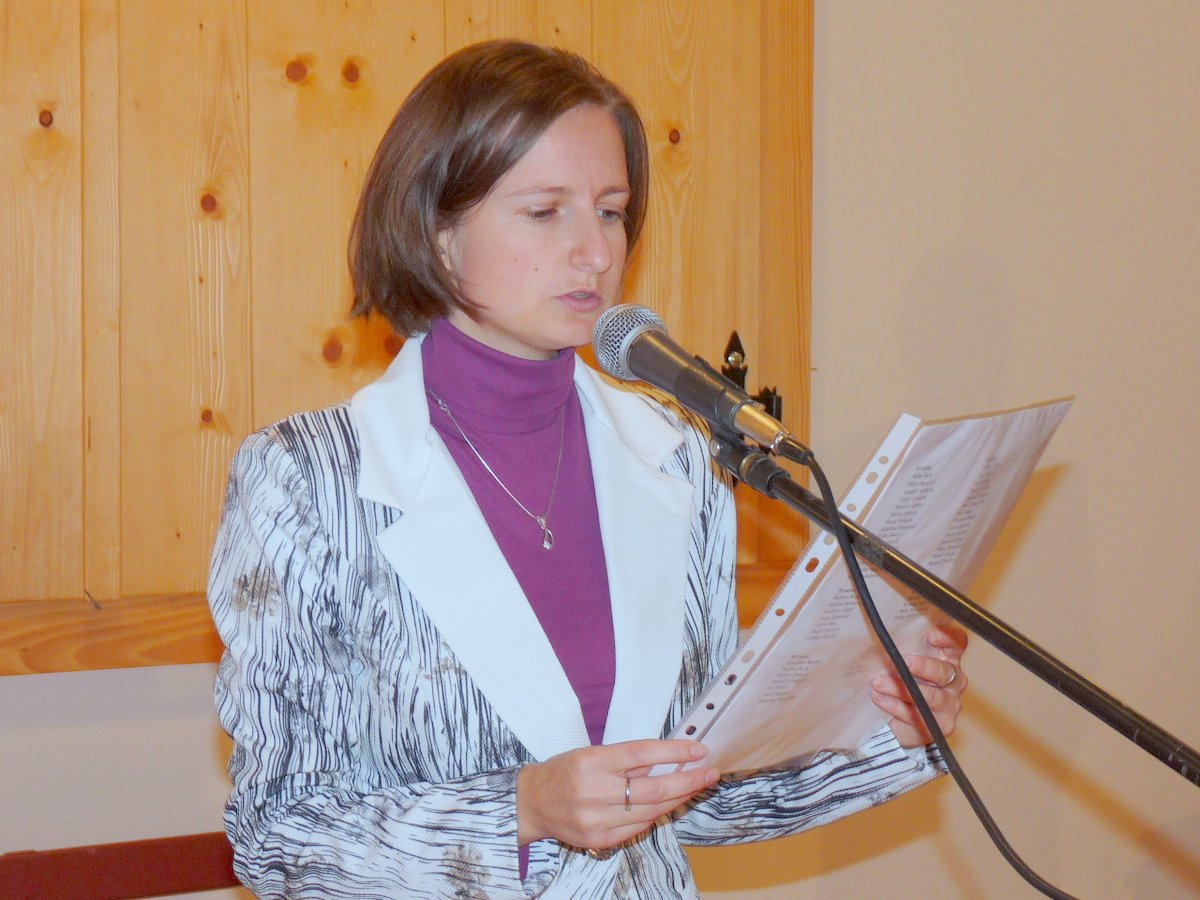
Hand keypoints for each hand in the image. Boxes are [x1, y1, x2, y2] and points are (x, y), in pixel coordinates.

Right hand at [517, 739, 719, 850]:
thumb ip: (626, 759)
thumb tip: (667, 760)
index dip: (673, 752)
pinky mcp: (600, 839)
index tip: (697, 750)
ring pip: (650, 811)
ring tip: (694, 787)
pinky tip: (668, 804)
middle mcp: (594, 791)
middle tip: (708, 773)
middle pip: (652, 788)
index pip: (641, 754)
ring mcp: (597, 819)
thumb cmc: (564, 772)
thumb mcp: (591, 754)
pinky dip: (656, 814)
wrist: (532, 803)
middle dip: (687, 781)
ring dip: (677, 799)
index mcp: (592, 762)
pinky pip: (638, 827)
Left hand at [872, 624, 968, 747]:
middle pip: (944, 671)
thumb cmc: (903, 685)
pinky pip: (917, 714)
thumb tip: (878, 638)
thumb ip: (900, 652)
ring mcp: (949, 705)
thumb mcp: (903, 666)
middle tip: (904, 662)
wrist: (901, 723)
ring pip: (930, 696)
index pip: (957, 645)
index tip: (931, 635)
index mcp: (948, 661)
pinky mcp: (939, 726)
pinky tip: (879, 698)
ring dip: (902, 688)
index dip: (949, 638)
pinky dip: (895, 705)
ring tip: (878, 682)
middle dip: (923, 666)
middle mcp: (954, 682)